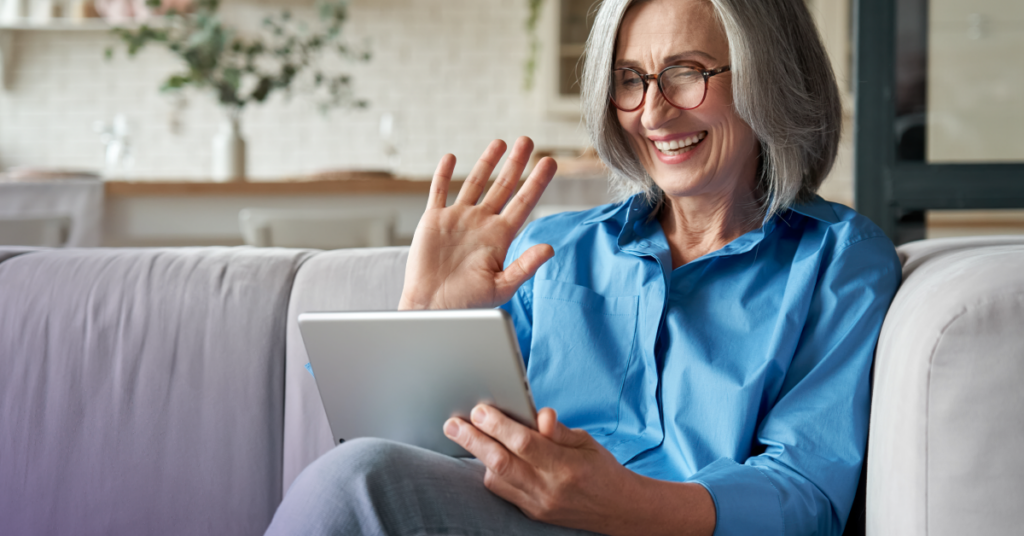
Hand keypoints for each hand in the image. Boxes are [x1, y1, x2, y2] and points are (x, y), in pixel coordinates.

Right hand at [398, 137, 556, 310]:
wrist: (433, 308)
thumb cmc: (468, 303)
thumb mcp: (502, 287)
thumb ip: (525, 266)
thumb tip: (549, 249)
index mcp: (500, 237)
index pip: (524, 202)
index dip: (537, 182)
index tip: (550, 162)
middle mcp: (482, 223)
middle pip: (503, 186)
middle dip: (516, 163)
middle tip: (528, 141)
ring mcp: (458, 219)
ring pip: (475, 183)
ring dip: (486, 162)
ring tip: (499, 143)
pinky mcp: (434, 220)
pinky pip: (439, 191)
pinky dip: (443, 174)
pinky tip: (451, 158)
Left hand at [442, 405, 640, 532]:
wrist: (618, 510)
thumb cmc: (601, 469)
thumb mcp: (586, 442)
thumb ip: (558, 430)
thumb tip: (539, 414)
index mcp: (566, 466)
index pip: (524, 443)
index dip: (498, 425)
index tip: (479, 410)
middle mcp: (549, 489)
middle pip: (501, 463)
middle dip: (473, 441)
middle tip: (452, 424)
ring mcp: (539, 505)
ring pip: (497, 480)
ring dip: (478, 456)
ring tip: (464, 435)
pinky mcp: (532, 514)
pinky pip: (503, 492)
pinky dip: (492, 473)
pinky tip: (486, 457)